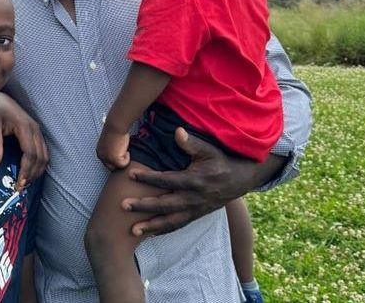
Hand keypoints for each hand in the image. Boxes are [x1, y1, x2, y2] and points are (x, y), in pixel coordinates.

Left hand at [0, 92, 48, 189]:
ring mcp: (38, 130)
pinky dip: (39, 163)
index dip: (26, 170)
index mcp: (24, 127)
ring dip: (37, 171)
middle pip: (40, 157)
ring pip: (45, 155)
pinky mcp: (37, 131)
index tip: (18, 184)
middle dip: (32, 174)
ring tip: (26, 182)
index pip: (30, 154)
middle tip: (21, 188)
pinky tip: (30, 172)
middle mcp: (35, 129)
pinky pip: (43, 151)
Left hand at [95, 124, 130, 170]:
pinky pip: (123, 165)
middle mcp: (101, 156)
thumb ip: (111, 150)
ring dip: (124, 160)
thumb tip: (118, 157)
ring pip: (118, 167)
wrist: (116, 125)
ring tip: (125, 150)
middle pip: (112, 167)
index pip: (107, 163)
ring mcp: (106, 158)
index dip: (116, 160)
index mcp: (99, 152)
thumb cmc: (115, 130)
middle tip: (125, 154)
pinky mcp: (113, 159)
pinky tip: (127, 151)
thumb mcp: (110, 143)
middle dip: (119, 162)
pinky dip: (127, 159)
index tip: (122, 154)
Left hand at [123, 127, 282, 235]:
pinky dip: (163, 231)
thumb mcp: (209, 149)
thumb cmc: (221, 161)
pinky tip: (149, 234)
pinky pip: (178, 225)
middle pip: (166, 204)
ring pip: (171, 221)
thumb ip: (191, 143)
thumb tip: (177, 131)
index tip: (130, 174)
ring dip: (151, 226)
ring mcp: (196, 210)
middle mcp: (195, 198)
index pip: (168, 179)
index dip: (149, 177)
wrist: (242, 179)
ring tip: (132, 230)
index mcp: (196, 180)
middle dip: (144, 206)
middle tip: (123, 205)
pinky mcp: (197, 215)